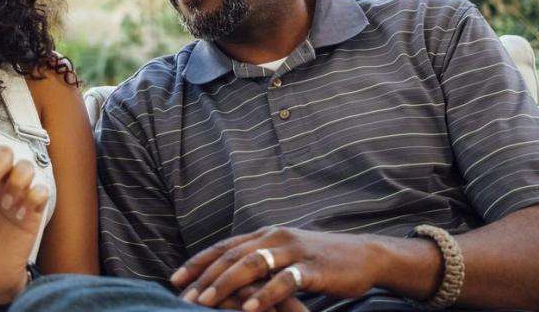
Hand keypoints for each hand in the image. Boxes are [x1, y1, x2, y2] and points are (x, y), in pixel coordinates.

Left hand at [171, 228, 378, 311]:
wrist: (364, 255)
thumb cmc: (320, 260)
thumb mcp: (285, 254)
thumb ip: (259, 260)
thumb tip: (228, 277)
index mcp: (265, 234)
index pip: (223, 247)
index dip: (197, 262)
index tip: (174, 280)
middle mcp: (275, 237)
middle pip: (231, 256)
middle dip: (204, 278)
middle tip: (183, 298)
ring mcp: (293, 250)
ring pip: (251, 264)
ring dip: (225, 285)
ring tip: (205, 303)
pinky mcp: (312, 267)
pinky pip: (283, 281)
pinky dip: (264, 295)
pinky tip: (249, 310)